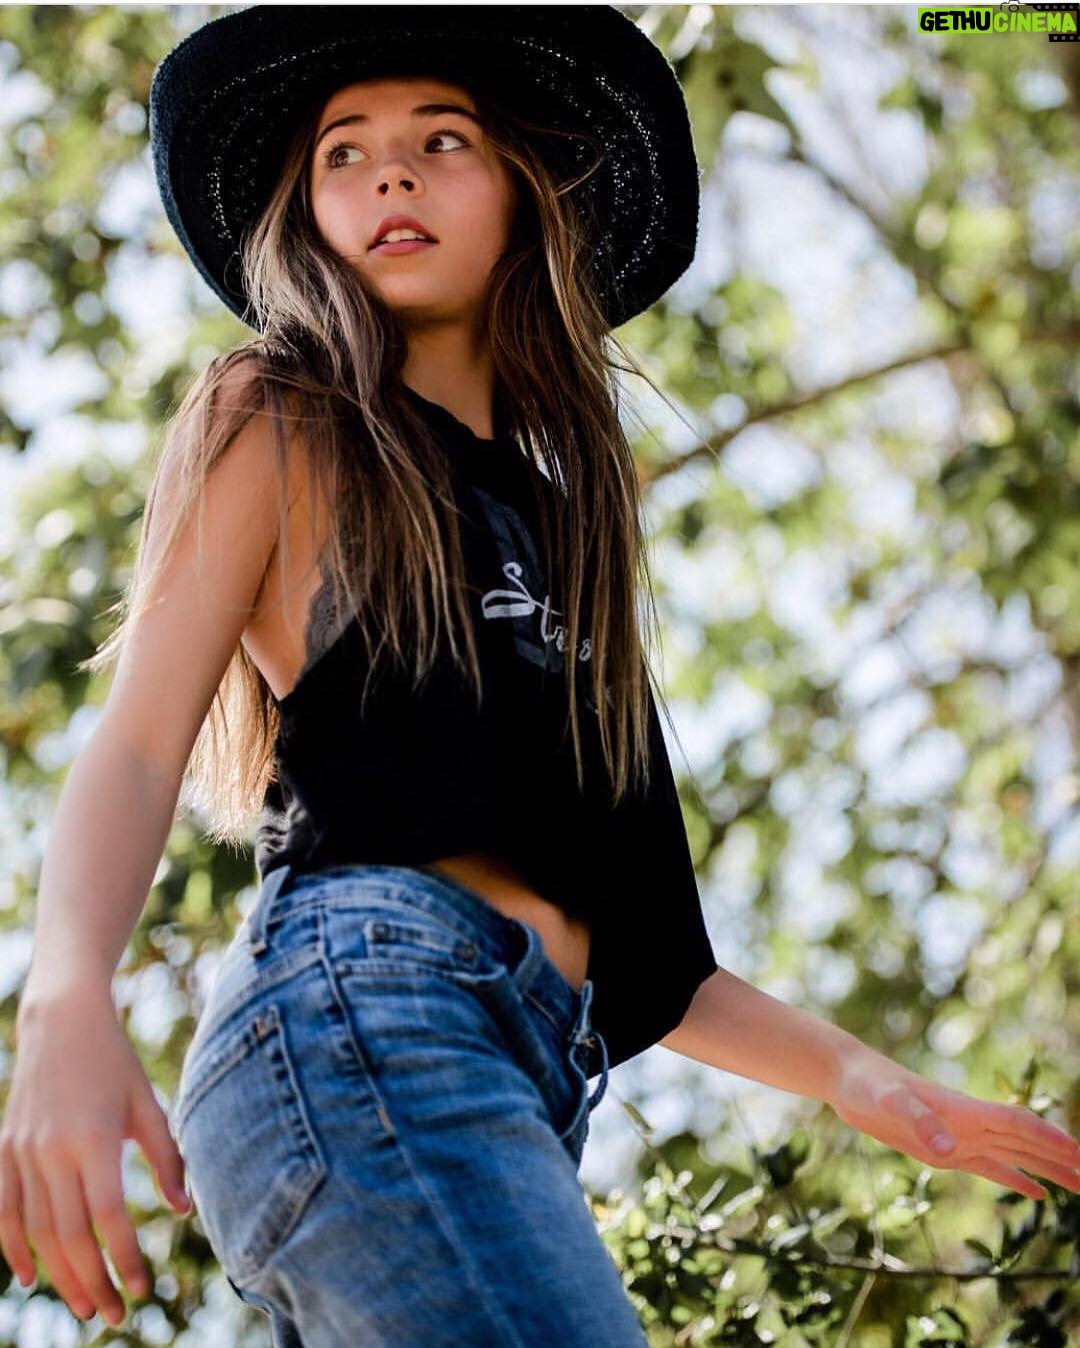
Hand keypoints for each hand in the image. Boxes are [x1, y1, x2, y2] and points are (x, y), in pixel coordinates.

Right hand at [0, 985, 192, 1326]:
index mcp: (94, 1140)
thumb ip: (168, 1158)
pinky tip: (28, 1278)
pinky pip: (3, 1212)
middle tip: (113, 1315)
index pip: (108, 1217)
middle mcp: (53, 1151)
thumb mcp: (149, 1105)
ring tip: (85, 1305)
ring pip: (35, 1232)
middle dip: (93, 1281)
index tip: (143, 1289)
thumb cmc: (116, 1063)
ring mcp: (23, 1153)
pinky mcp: (5, 1150)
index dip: (125, 1258)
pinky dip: (10, 1250)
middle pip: (70, 1236)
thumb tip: (185, 1209)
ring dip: (59, 1275)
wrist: (62, 1022)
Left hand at [827, 1045, 1079, 1198]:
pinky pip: (991, 1167)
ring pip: (1017, 1156)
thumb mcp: (887, 1102)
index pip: (1018, 1124)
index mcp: (963, 1110)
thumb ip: (917, 1121)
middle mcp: (970, 1124)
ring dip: (1050, 1170)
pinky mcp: (946, 1150)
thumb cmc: (866, 1084)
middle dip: (1063, 1158)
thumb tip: (948, 1150)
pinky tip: (1037, 1193)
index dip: (1049, 1138)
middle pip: (1028, 1143)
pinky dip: (1016, 1178)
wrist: (847, 1078)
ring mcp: (961, 1137)